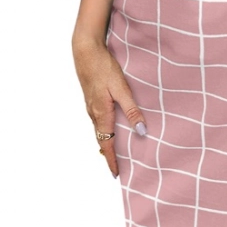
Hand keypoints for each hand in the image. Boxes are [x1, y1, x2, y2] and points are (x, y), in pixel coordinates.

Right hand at [73, 43, 147, 177]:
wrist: (85, 51)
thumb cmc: (103, 67)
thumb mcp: (121, 88)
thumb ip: (131, 109)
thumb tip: (141, 131)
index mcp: (101, 114)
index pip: (106, 144)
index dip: (112, 160)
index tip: (116, 174)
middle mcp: (93, 113)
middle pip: (101, 140)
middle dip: (109, 155)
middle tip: (118, 167)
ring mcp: (90, 106)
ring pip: (99, 130)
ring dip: (106, 142)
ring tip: (116, 151)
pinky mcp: (91, 98)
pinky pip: (98, 120)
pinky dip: (104, 130)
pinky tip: (111, 126)